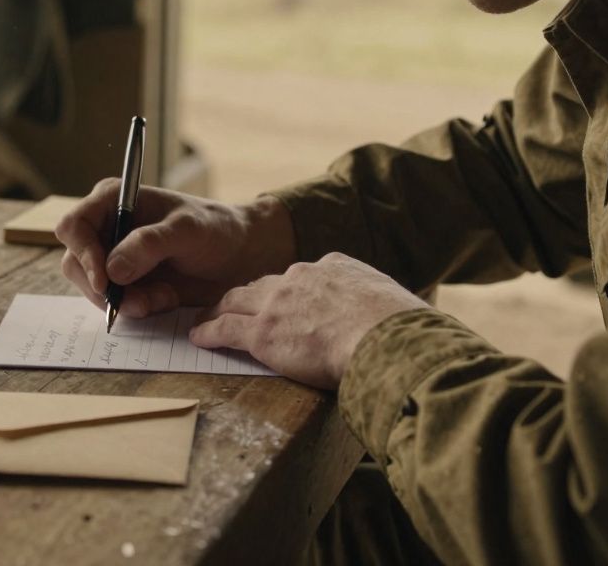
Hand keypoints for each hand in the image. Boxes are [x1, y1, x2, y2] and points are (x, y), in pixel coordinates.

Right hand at [55, 181, 295, 317]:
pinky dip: (137, 307)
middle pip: (76, 263)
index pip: (74, 226)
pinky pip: (114, 302)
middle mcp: (105, 227)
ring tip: (163, 297)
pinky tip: (165, 298)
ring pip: (94, 288)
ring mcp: (112, 256)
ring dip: (125, 301)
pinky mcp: (124, 281)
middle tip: (142, 301)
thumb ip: (150, 244)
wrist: (238, 256)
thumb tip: (113, 269)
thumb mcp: (187, 230)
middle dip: (106, 288)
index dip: (83, 254)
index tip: (106, 282)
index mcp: (112, 200)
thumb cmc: (215, 229)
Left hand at [190, 253, 430, 389]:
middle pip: (264, 284)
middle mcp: (302, 278)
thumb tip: (409, 321)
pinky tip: (199, 337)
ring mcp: (278, 304)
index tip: (284, 297)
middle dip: (248, 294)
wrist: (386, 339)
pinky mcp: (262, 333)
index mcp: (336, 267)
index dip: (290, 289)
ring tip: (207, 317)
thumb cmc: (402, 330)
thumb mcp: (397, 303)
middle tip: (233, 303)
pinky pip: (225, 330)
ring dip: (219, 309)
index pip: (304, 277)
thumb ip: (385, 308)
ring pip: (237, 301)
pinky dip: (209, 332)